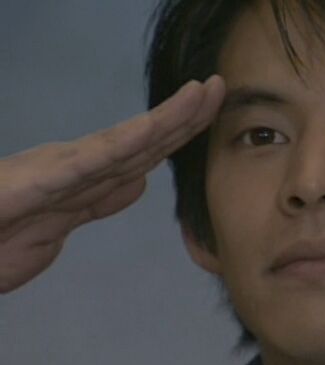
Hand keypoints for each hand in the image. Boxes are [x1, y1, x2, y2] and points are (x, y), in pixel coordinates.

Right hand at [0, 75, 225, 293]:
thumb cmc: (0, 235)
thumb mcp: (63, 222)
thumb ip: (101, 200)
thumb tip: (141, 182)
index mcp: (86, 175)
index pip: (143, 152)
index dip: (180, 130)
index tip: (212, 110)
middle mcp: (78, 164)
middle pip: (143, 139)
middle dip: (186, 115)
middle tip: (221, 87)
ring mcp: (60, 171)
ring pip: (125, 143)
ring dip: (166, 119)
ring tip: (201, 93)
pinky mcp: (40, 184)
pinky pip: (87, 164)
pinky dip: (120, 147)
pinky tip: (150, 132)